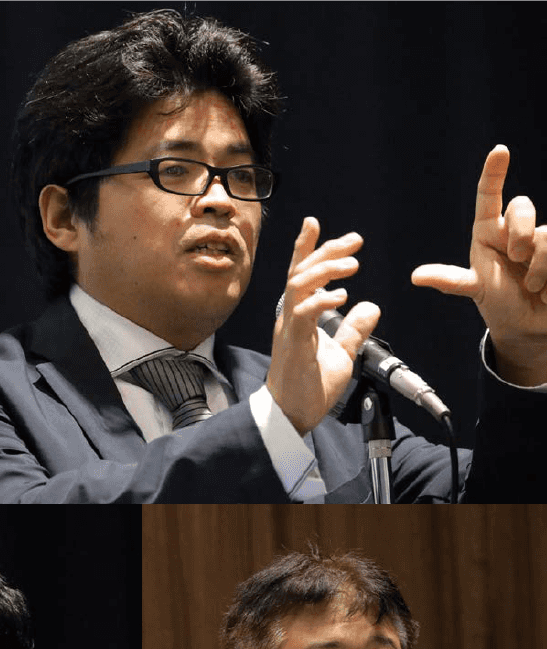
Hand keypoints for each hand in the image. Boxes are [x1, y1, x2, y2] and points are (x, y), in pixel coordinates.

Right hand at [266, 217, 381, 434]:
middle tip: (354, 239)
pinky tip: (343, 295)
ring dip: (325, 270)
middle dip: (325, 250)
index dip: (307, 248)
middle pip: (301, 272)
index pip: (301, 275)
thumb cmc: (309, 387)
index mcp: (298, 316)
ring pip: (298, 286)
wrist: (292, 415)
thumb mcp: (341, 352)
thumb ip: (353, 329)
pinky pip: (304, 314)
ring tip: (352, 264)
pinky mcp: (294, 344)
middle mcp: (289, 317)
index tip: (315, 223)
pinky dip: (322, 300)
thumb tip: (371, 307)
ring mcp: (289, 329)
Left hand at [412, 145, 546, 385]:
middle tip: (518, 260)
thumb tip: (415, 276)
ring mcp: (543, 239)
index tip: (499, 151)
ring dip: (540, 269)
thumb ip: (450, 280)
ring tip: (534, 286)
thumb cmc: (498, 302)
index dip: (494, 173)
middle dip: (521, 234)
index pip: (490, 196)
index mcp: (490, 232)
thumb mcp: (474, 288)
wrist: (527, 324)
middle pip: (523, 207)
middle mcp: (517, 229)